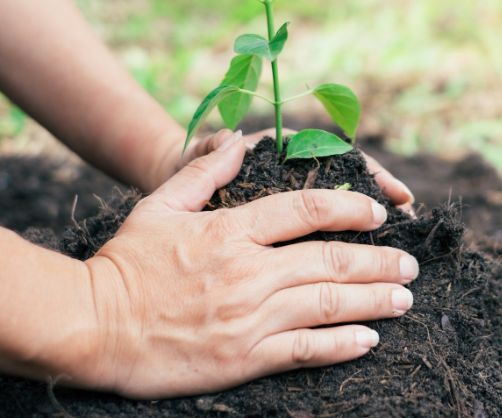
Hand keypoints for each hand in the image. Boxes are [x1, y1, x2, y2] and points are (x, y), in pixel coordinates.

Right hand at [76, 131, 418, 398]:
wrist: (93, 326)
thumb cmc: (126, 263)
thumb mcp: (159, 205)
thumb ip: (204, 173)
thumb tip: (239, 143)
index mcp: (230, 232)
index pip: (305, 211)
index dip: (349, 208)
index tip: (378, 213)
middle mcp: (248, 273)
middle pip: (329, 260)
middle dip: (377, 260)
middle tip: (408, 262)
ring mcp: (249, 318)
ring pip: (327, 304)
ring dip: (373, 300)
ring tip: (403, 297)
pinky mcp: (243, 358)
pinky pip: (305, 350)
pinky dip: (342, 344)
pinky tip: (369, 339)